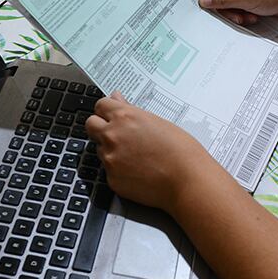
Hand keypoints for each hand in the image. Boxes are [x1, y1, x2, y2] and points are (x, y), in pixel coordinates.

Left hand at [85, 93, 216, 212]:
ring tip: (136, 155)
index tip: (111, 114)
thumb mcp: (157, 122)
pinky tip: (138, 171)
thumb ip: (131, 110)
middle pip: (90, 124)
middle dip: (99, 126)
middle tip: (116, 133)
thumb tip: (117, 98)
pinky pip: (109, 170)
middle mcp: (112, 136)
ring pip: (100, 149)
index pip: (100, 105)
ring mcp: (110, 159)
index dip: (107, 110)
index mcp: (125, 117)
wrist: (187, 180)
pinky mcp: (111, 179)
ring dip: (111, 149)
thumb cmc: (180, 150)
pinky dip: (119, 170)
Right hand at [193, 0, 277, 25]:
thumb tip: (201, 0)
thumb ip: (222, 0)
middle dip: (220, 9)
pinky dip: (240, 15)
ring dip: (232, 14)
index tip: (200, 7)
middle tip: (232, 15)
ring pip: (223, 5)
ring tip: (246, 16)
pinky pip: (234, 9)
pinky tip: (252, 17)